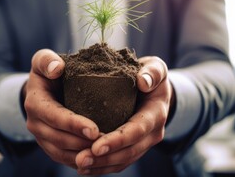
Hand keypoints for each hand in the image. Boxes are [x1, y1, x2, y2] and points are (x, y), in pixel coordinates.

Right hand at [23, 49, 99, 168]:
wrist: (41, 88)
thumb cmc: (48, 71)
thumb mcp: (43, 60)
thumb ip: (47, 60)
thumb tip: (57, 68)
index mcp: (35, 103)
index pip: (54, 116)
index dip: (73, 124)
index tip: (94, 129)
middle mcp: (35, 123)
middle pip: (58, 139)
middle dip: (82, 143)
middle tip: (106, 144)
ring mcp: (41, 137)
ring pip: (61, 153)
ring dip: (82, 155)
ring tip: (104, 153)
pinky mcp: (49, 145)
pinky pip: (63, 158)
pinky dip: (79, 161)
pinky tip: (97, 159)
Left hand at [75, 56, 175, 174]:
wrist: (155, 89)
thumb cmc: (151, 75)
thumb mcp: (156, 67)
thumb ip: (153, 72)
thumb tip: (143, 81)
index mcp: (156, 113)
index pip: (137, 130)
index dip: (117, 140)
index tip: (96, 146)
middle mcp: (152, 133)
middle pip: (129, 151)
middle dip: (105, 158)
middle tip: (80, 159)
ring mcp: (144, 143)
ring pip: (124, 161)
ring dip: (101, 166)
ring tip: (79, 164)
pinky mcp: (135, 147)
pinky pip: (120, 162)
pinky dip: (103, 167)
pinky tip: (85, 168)